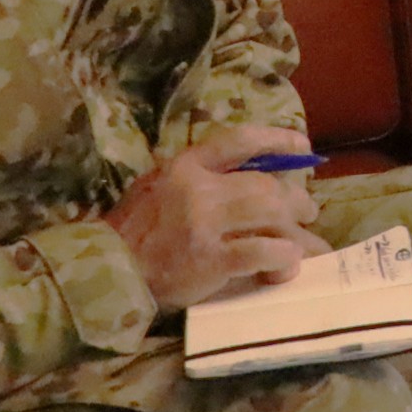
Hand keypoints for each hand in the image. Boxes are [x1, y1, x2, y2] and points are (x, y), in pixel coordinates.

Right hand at [105, 124, 320, 312]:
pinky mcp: (208, 261)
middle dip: (295, 199)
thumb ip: (200, 175)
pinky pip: (261, 252)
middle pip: (265, 185)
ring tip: (305, 244)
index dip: (278, 140)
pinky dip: (282, 257)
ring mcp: (203, 225)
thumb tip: (254, 170)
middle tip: (307, 211)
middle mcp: (197, 189)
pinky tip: (287, 263)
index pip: (240, 140)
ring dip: (297, 230)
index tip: (303, 147)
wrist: (104, 271)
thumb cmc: (134, 230)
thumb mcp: (158, 185)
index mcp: (185, 165)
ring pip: (270, 214)